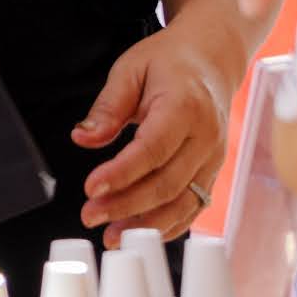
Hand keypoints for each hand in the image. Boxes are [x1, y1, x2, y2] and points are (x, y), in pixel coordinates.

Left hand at [73, 17, 238, 239]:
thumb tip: (83, 137)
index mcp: (185, 106)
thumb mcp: (131, 69)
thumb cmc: (169, 63)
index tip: (91, 188)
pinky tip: (140, 233)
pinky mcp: (213, 171)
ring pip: (183, 202)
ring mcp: (214, 158)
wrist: (212, 60)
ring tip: (111, 236)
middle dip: (126, 206)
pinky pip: (194, 206)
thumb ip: (107, 106)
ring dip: (147, 224)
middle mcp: (205, 137)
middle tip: (90, 216)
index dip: (121, 173)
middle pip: (167, 182)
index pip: (152, 149)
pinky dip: (168, 225)